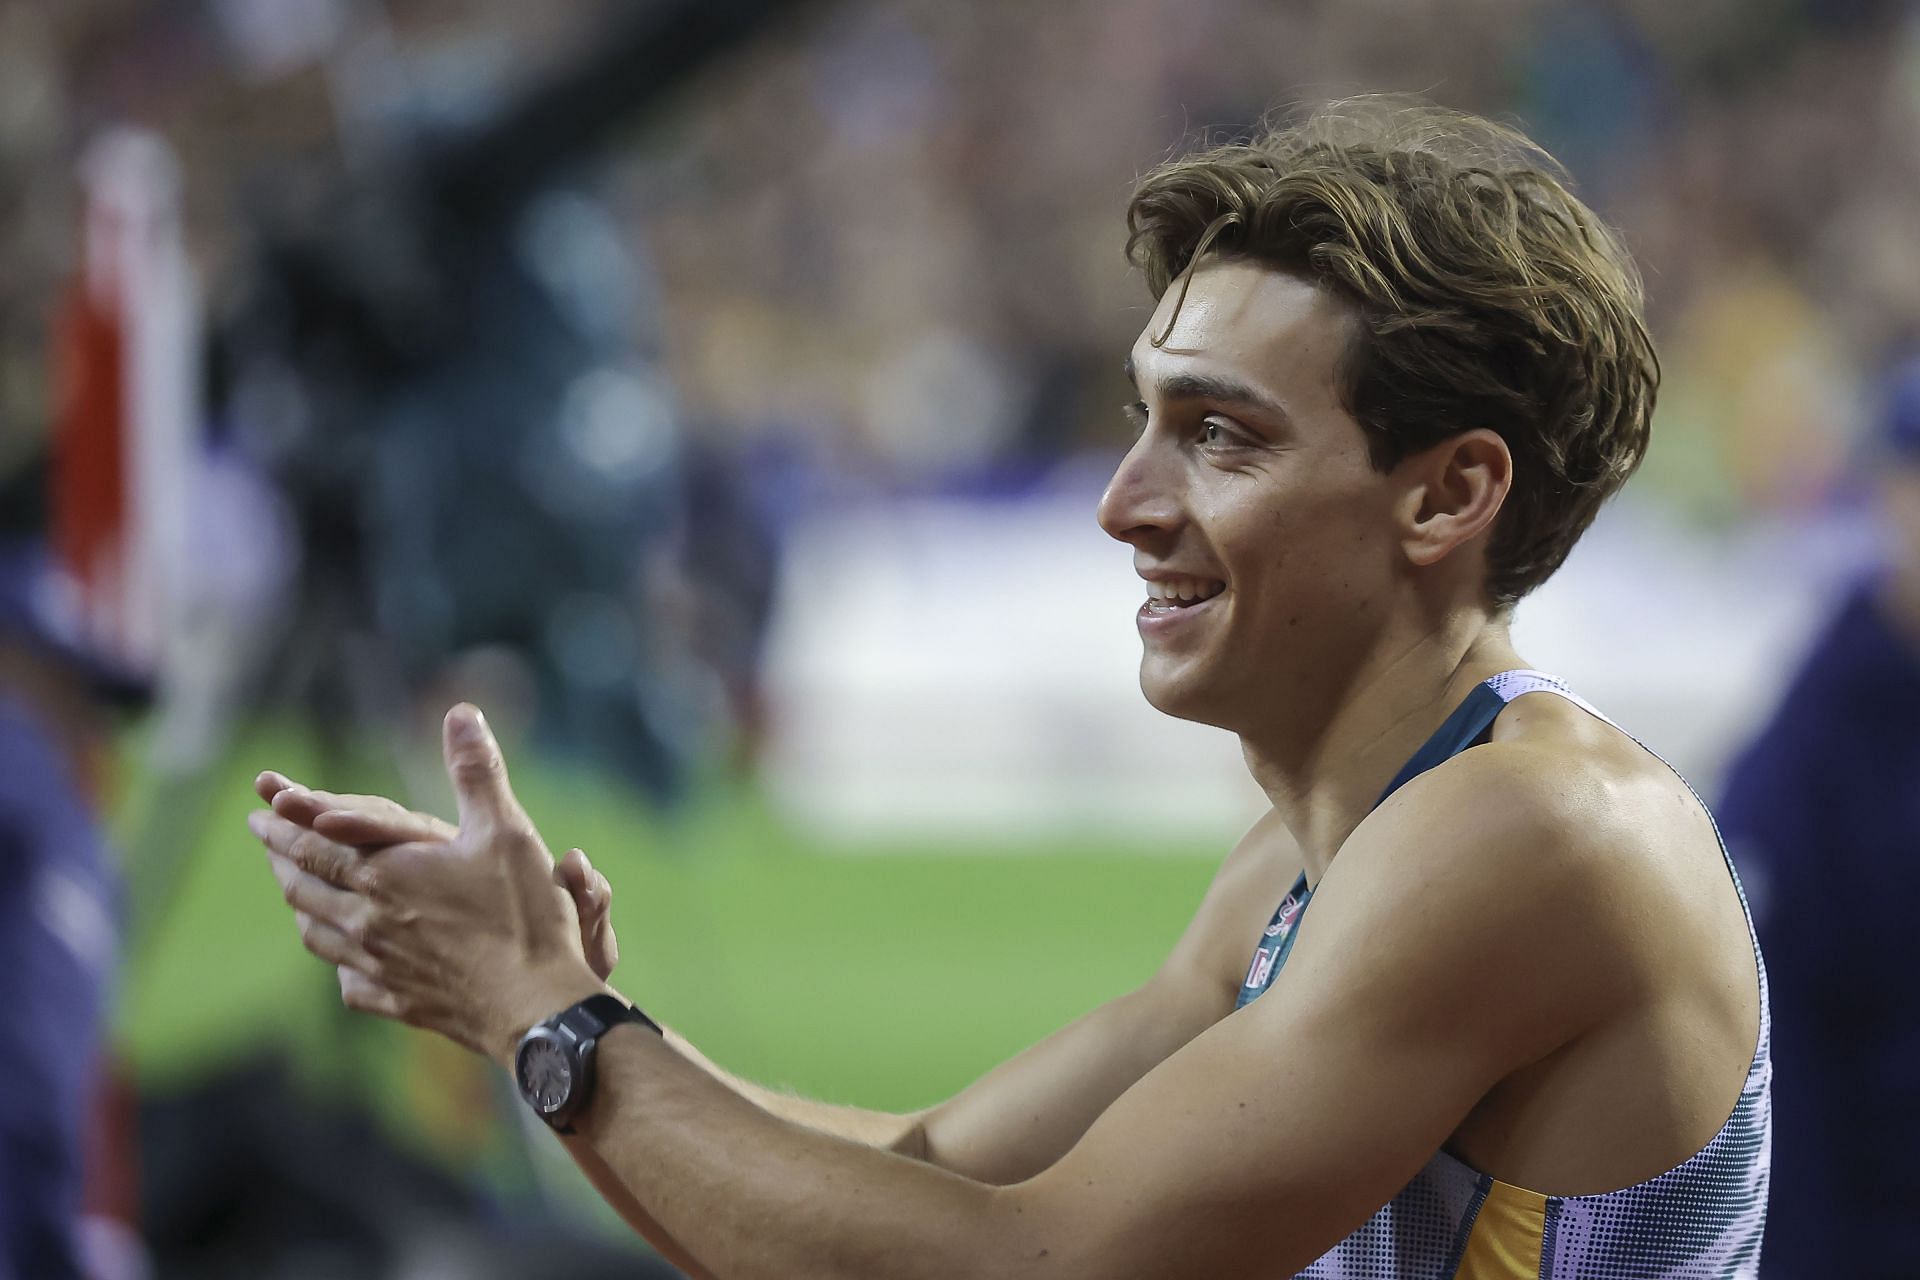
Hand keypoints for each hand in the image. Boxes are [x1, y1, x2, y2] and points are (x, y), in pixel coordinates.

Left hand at [253, 773, 620, 980]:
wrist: (536, 1007)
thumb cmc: (522, 916)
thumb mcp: (506, 831)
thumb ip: (476, 771)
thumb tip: (461, 712)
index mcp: (385, 875)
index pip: (313, 844)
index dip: (282, 825)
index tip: (259, 811)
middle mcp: (367, 921)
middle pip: (303, 888)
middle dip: (280, 861)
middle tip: (266, 844)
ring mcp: (379, 966)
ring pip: (318, 935)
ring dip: (300, 907)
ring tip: (296, 894)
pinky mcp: (399, 1002)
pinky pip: (350, 983)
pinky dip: (337, 964)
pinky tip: (345, 965)